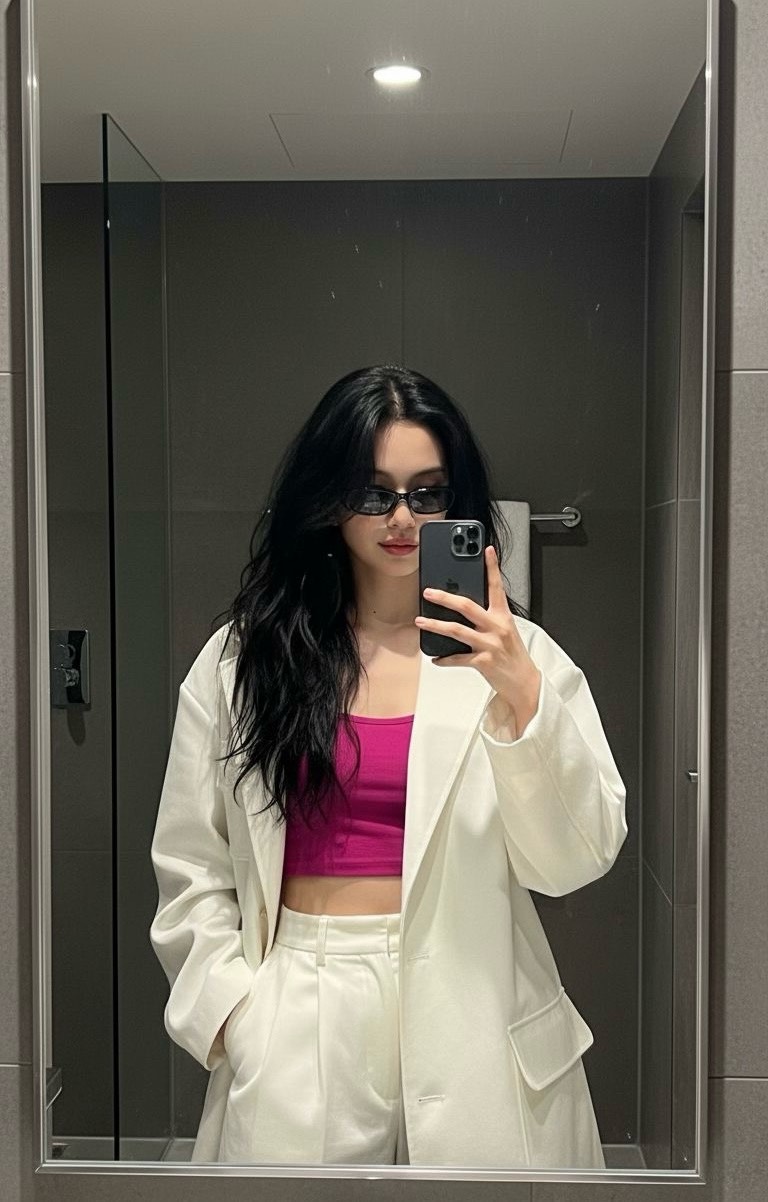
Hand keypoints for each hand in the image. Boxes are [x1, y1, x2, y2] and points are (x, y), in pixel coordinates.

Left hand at [414, 545, 541, 733]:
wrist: (524, 682)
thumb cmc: (512, 654)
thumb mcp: (505, 630)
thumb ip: (488, 617)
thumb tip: (461, 606)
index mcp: (503, 616)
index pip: (496, 587)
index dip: (492, 567)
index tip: (486, 550)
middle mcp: (497, 627)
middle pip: (467, 606)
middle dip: (445, 597)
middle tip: (428, 592)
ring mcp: (490, 645)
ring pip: (457, 630)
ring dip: (435, 625)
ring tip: (420, 621)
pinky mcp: (484, 663)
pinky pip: (457, 659)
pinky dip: (444, 659)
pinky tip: (435, 658)